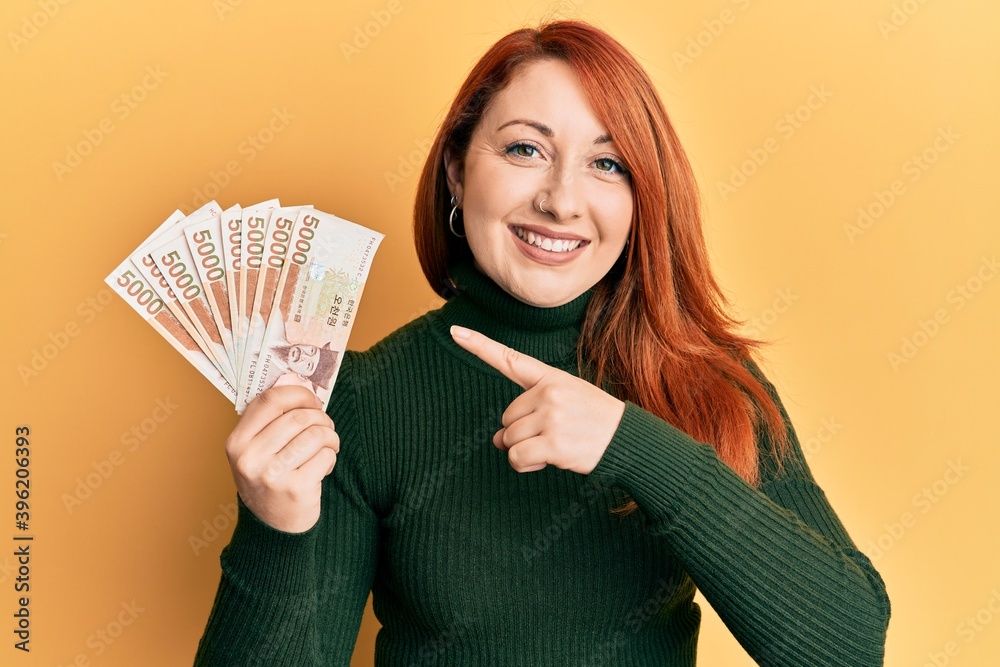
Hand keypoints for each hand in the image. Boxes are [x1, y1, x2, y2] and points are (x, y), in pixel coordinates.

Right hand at [224, 386, 339, 532]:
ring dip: (330, 436)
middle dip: (320, 417)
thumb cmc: (269, 480)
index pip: (269, 400)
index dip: (297, 393)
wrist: (272, 530)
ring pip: (315, 434)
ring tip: (328, 445)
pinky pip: (325, 456)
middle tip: (325, 425)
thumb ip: (270, 419)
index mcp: (237, 442)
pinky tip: (322, 466)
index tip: (312, 400)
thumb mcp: (256, 451)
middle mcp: (250, 458)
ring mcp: (272, 475)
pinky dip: (330, 457)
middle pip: (298, 417)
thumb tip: (294, 379)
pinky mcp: (296, 489)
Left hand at [449, 325, 625, 474]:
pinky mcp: (553, 442)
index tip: (455, 331)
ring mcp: (551, 416)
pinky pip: (517, 457)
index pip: (509, 359)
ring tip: (553, 447)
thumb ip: (528, 415)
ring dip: (523, 451)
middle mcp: (548, 392)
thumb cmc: (593, 422)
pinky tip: (546, 461)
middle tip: (552, 435)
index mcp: (551, 378)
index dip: (479, 345)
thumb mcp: (565, 404)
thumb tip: (497, 441)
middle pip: (506, 418)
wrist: (628, 440)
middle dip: (521, 432)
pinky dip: (525, 465)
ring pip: (508, 439)